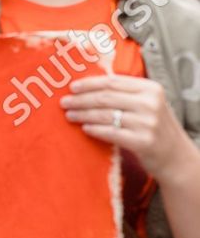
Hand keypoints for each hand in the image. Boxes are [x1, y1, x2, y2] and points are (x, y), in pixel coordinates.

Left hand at [63, 75, 199, 184]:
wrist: (175, 155)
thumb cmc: (153, 126)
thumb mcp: (146, 103)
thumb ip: (124, 93)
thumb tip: (85, 86)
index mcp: (150, 89)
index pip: (112, 82)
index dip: (89, 84)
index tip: (71, 87)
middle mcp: (150, 103)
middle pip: (106, 98)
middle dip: (81, 100)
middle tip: (64, 102)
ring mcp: (148, 123)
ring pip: (105, 115)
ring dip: (83, 114)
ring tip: (69, 115)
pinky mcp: (143, 141)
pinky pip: (110, 132)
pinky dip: (94, 129)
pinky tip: (84, 128)